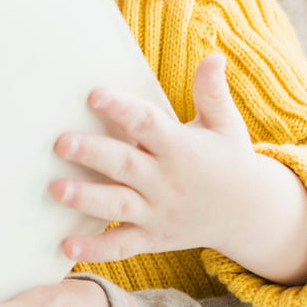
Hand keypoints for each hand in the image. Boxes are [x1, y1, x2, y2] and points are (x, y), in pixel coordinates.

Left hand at [52, 55, 306, 283]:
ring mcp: (158, 213)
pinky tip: (67, 247)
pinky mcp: (153, 238)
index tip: (94, 95)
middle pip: (125, 166)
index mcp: (180, 148)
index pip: (148, 125)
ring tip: (57, 190)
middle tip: (61, 143)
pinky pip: (122, 246)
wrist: (248, 214)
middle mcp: (166, 181)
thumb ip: (212, 92)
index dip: (122, 109)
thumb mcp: (226, 125)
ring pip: (118, 206)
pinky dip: (96, 249)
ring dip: (87, 199)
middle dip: (93, 154)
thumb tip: (214, 56)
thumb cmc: (229, 160)